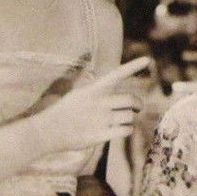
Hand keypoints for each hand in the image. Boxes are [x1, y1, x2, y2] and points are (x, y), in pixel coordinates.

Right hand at [31, 56, 150, 153]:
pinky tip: (121, 130)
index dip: (133, 66)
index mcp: (93, 90)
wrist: (49, 131)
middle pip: (131, 100)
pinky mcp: (100, 135)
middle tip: (138, 107)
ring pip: (130, 116)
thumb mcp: (79, 93)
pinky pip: (126, 131)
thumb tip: (112, 86)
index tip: (147, 59)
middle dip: (138, 104)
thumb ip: (97, 90)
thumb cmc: (65, 112)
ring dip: (130, 119)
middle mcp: (99, 102)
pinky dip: (127, 130)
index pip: (117, 74)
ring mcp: (100, 119)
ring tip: (122, 121)